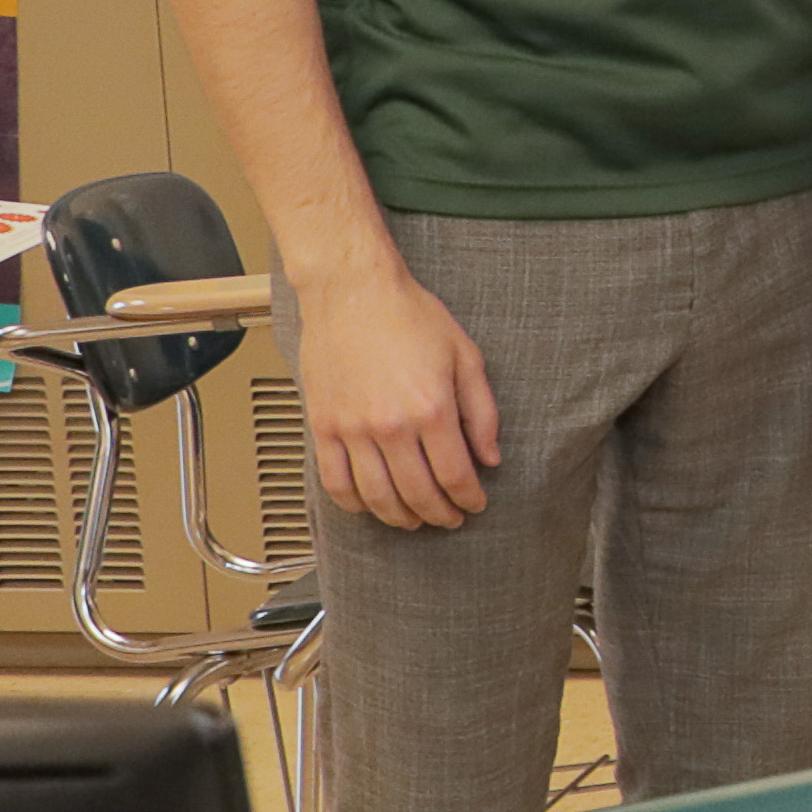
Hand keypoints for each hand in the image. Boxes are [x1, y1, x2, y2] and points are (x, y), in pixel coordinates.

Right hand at [294, 253, 500, 528]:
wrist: (352, 292)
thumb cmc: (409, 316)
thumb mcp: (465, 357)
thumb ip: (482, 412)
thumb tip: (490, 456)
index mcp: (432, 408)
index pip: (454, 474)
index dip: (468, 498)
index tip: (475, 504)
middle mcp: (390, 425)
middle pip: (417, 493)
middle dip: (440, 513)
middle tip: (451, 519)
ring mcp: (351, 429)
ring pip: (376, 496)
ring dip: (399, 517)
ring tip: (415, 520)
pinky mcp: (322, 426)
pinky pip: (334, 481)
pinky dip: (353, 503)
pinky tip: (369, 506)